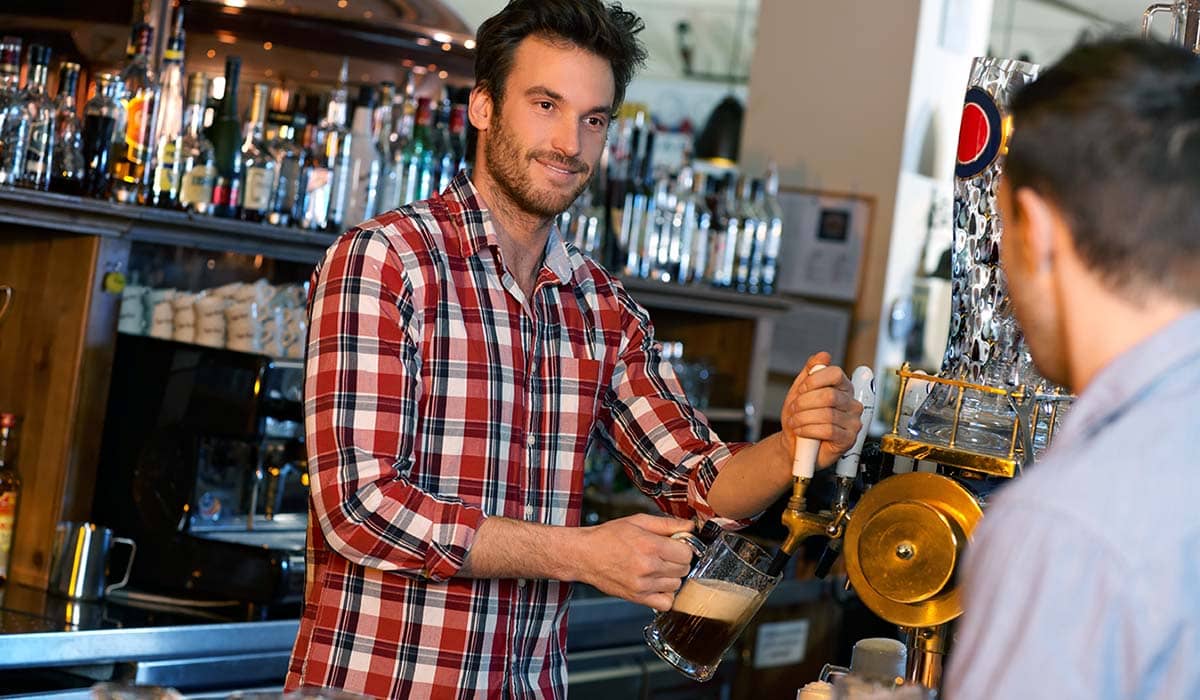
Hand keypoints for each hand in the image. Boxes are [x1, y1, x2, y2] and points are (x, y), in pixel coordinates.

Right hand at [577, 513, 694, 611]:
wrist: (584, 555)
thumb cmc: (608, 537)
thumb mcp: (638, 521)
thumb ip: (667, 524)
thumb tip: (690, 527)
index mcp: (650, 545)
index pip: (687, 553)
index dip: (684, 547)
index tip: (677, 545)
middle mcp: (648, 567)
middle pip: (683, 569)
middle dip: (678, 560)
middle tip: (666, 555)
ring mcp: (643, 585)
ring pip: (676, 585)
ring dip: (672, 577)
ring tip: (658, 568)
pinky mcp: (637, 598)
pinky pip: (666, 603)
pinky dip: (666, 595)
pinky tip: (657, 583)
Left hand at [781, 352, 862, 468]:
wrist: (794, 446)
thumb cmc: (799, 419)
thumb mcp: (800, 391)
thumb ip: (811, 372)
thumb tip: (823, 355)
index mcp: (842, 388)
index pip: (835, 374)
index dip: (814, 381)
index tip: (801, 390)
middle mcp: (851, 403)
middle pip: (829, 395)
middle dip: (804, 403)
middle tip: (794, 410)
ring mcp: (853, 422)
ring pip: (827, 414)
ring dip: (803, 418)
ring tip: (795, 423)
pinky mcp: (849, 439)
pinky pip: (829, 430)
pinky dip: (809, 430)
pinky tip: (801, 432)